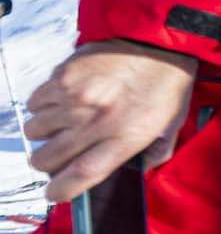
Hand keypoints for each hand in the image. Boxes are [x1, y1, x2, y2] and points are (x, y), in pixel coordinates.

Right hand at [26, 41, 197, 206]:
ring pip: (36, 131)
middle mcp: (97, 120)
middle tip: (55, 156)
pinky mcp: (63, 76)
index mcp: (126, 136)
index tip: (55, 194)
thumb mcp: (172, 125)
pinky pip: (35, 102)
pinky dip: (42, 106)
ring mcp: (76, 98)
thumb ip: (154, 153)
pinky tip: (61, 101)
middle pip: (49, 157)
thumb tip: (136, 171)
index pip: (83, 174)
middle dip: (46, 163)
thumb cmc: (167, 83)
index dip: (62, 190)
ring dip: (44, 133)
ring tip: (63, 123)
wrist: (159, 39)